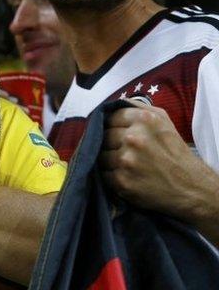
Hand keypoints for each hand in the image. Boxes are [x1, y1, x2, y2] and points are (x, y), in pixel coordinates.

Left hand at [101, 99, 214, 218]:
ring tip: (124, 163)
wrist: (190, 187)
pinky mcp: (122, 181)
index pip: (110, 117)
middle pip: (103, 136)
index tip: (117, 132)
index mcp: (144, 120)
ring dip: (109, 159)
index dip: (112, 125)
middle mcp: (134, 138)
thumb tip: (113, 104)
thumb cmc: (174, 151)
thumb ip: (137, 107)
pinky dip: (110, 175)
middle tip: (122, 149)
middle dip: (110, 142)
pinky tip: (124, 175)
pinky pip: (103, 174)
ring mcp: (126, 161)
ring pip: (100, 155)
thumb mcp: (163, 119)